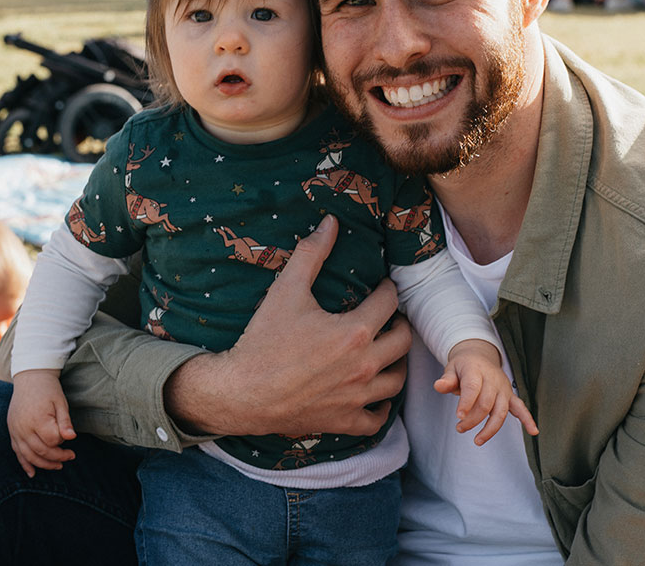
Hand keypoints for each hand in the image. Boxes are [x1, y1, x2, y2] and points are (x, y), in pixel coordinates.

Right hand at [7, 369, 76, 476]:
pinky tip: (32, 473)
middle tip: (70, 457)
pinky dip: (24, 464)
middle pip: (40, 451)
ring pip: (28, 455)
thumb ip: (64, 421)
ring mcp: (15, 431)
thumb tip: (72, 438)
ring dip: (43, 464)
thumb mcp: (60, 402)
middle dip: (56, 457)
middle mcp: (23, 428)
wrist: (30, 378)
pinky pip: (17, 452)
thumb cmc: (48, 389)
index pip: (52, 441)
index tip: (71, 439)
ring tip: (58, 466)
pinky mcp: (12, 432)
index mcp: (37, 419)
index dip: (63, 443)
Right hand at [165, 215, 410, 437]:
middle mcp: (364, 365)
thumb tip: (330, 222)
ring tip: (386, 350)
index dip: (387, 290)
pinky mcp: (345, 421)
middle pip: (403, 340)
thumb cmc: (264, 340)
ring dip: (397, 363)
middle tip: (388, 317)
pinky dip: (381, 407)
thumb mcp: (286, 289)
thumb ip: (311, 253)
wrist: (241, 392)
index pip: (390, 302)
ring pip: (397, 380)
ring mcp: (357, 397)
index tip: (381, 287)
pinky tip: (373, 393)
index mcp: (355, 331)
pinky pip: (378, 419)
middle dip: (399, 324)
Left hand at [435, 339, 537, 445]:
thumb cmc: (463, 366)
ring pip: (500, 411)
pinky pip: (520, 408)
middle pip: (486, 403)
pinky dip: (527, 419)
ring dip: (490, 429)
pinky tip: (533, 431)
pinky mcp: (510, 396)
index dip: (466, 404)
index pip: (473, 388)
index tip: (459, 418)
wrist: (479, 356)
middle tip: (459, 428)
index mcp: (476, 370)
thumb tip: (438, 386)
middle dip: (473, 420)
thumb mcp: (452, 369)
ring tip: (477, 441)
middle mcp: (493, 379)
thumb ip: (447, 380)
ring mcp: (503, 388)